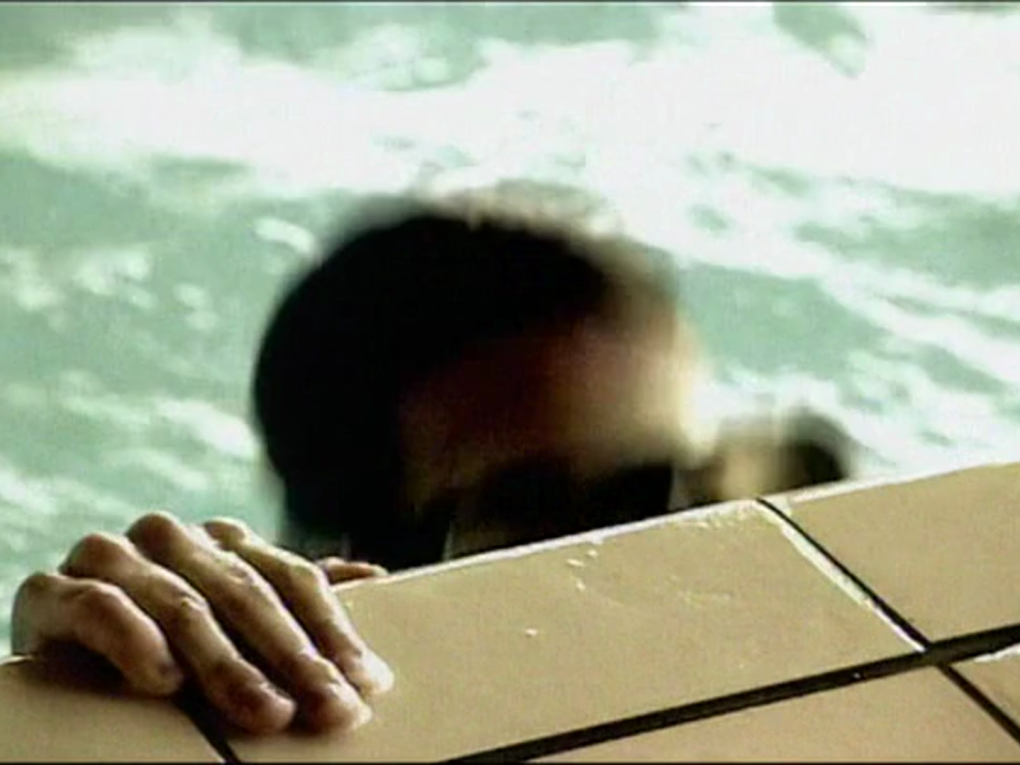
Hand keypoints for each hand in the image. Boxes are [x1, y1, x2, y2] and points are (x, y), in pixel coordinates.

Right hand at [11, 512, 393, 734]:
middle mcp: (171, 538)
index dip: (333, 631)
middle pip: (246, 594)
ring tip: (266, 711)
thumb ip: (292, 596)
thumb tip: (376, 577)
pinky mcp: (51, 591)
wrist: (57, 647)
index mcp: (222, 541)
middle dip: (294, 657)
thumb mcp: (234, 618)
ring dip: (227, 664)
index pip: (292, 579)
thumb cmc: (162, 635)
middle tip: (329, 709)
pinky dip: (133, 639)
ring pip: (183, 605)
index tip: (368, 683)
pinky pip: (99, 607)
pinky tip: (163, 680)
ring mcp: (111, 556)